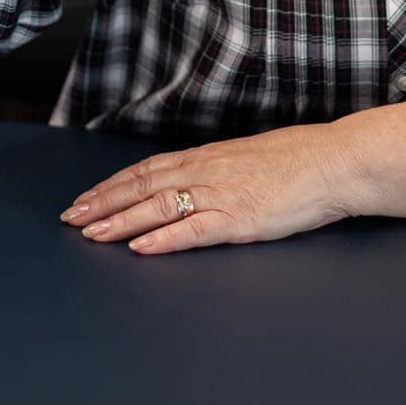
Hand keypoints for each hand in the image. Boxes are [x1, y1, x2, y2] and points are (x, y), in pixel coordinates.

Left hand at [58, 122, 357, 254]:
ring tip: (92, 233)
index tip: (86, 198)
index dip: (114, 184)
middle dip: (104, 202)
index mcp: (209, 157)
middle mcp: (208, 171)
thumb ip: (218, 170)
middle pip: (144, 184)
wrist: (334, 162)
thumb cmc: (298, 162)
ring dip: (122, 220)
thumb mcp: (248, 159)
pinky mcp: (241, 218)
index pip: (149, 169)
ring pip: (161, 205)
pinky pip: (195, 229)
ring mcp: (223, 194)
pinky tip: (140, 247)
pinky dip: (164, 239)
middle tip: (71, 217)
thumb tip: (193, 180)